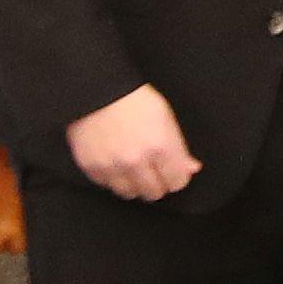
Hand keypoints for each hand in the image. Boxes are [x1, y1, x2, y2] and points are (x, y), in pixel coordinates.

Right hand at [65, 83, 198, 202]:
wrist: (96, 90)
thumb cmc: (133, 100)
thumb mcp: (166, 117)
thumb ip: (179, 148)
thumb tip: (191, 168)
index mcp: (161, 146)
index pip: (177, 182)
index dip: (176, 177)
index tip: (171, 172)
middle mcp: (137, 160)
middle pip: (154, 192)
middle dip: (156, 183)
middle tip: (152, 172)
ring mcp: (113, 166)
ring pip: (130, 194)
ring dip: (133, 185)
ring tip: (132, 169)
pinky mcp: (91, 167)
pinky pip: (107, 186)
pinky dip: (112, 178)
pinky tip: (114, 163)